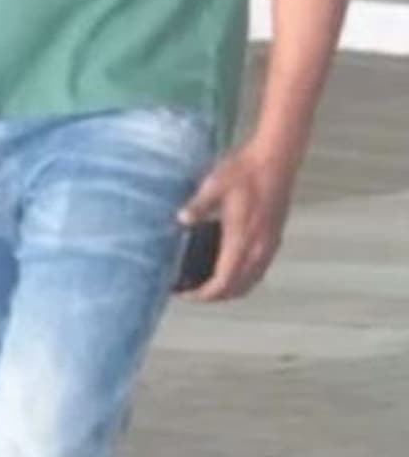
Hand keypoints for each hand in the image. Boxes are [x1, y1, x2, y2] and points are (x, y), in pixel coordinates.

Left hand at [178, 143, 297, 302]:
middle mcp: (258, 249)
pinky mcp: (275, 237)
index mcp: (241, 240)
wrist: (275, 160)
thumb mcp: (214, 186)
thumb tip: (181, 220)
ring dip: (232, 289)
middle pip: (238, 288)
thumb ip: (197, 206)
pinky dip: (244, 277)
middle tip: (193, 290)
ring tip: (209, 283)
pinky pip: (259, 269)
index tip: (186, 294)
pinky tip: (230, 266)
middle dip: (216, 296)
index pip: (224, 282)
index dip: (205, 294)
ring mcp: (270, 245)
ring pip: (252, 281)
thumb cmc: (245, 172)